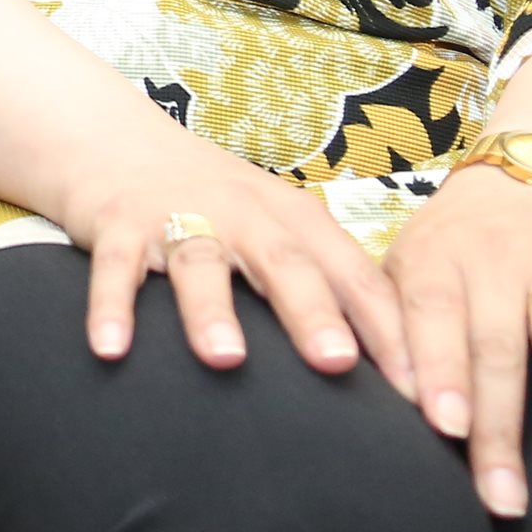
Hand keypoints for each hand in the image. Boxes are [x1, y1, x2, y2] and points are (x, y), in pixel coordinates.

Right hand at [50, 125, 413, 391]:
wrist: (116, 138)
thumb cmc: (214, 204)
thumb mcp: (276, 230)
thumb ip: (322, 286)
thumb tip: (390, 374)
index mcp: (294, 219)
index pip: (354, 277)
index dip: (389, 332)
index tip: (419, 393)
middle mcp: (243, 213)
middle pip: (285, 263)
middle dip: (312, 313)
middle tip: (337, 365)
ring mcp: (178, 214)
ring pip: (202, 262)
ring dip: (213, 311)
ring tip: (226, 359)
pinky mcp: (117, 223)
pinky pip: (113, 268)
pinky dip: (111, 306)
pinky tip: (111, 349)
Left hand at [383, 161, 531, 516]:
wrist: (524, 174)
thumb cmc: (451, 247)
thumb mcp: (404, 266)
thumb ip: (389, 326)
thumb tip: (376, 408)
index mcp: (437, 260)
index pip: (433, 317)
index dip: (441, 370)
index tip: (445, 429)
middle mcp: (497, 258)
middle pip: (497, 344)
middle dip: (499, 422)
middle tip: (502, 494)